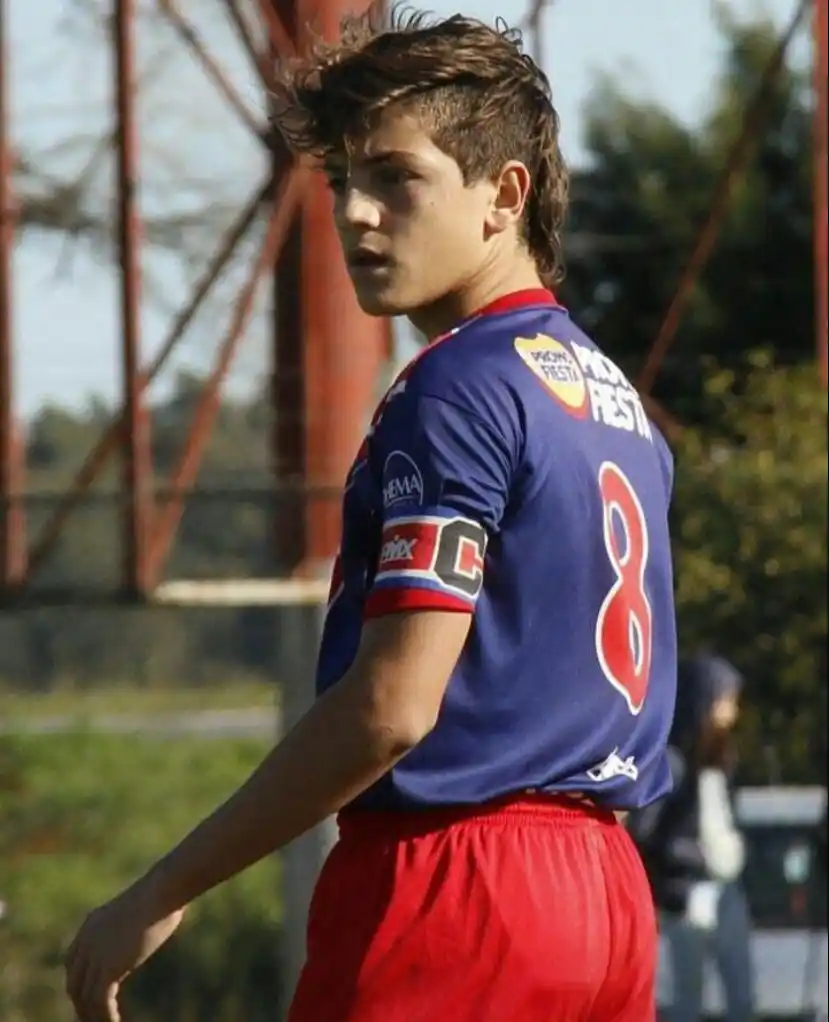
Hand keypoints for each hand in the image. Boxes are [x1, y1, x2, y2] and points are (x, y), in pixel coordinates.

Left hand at [65, 875, 185, 1020]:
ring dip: (93, 1016)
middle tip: (93, 1018)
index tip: (87, 997)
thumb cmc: (161, 895)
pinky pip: (99, 1001)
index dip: (78, 983)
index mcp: (90, 925)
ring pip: (85, 997)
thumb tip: (144, 932)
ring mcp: (95, 954)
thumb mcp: (137, 912)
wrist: (161, 892)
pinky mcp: (108, 967)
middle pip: (74, 983)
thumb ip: (129, 928)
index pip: (72, 963)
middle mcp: (86, 941)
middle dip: (81, 1004)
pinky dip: (105, 1016)